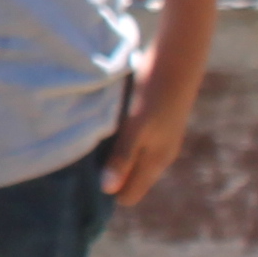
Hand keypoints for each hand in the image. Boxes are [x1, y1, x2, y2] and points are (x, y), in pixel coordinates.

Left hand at [101, 44, 208, 205]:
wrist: (176, 60)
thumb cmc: (153, 94)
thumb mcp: (135, 127)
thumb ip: (123, 158)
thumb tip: (108, 190)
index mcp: (156, 162)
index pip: (128, 196)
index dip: (108, 191)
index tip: (85, 179)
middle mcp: (160, 156)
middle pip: (129, 181)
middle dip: (108, 177)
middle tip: (81, 163)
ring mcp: (160, 141)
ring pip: (131, 163)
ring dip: (111, 158)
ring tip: (88, 145)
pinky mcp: (156, 125)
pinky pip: (133, 146)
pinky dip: (118, 143)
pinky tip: (103, 130)